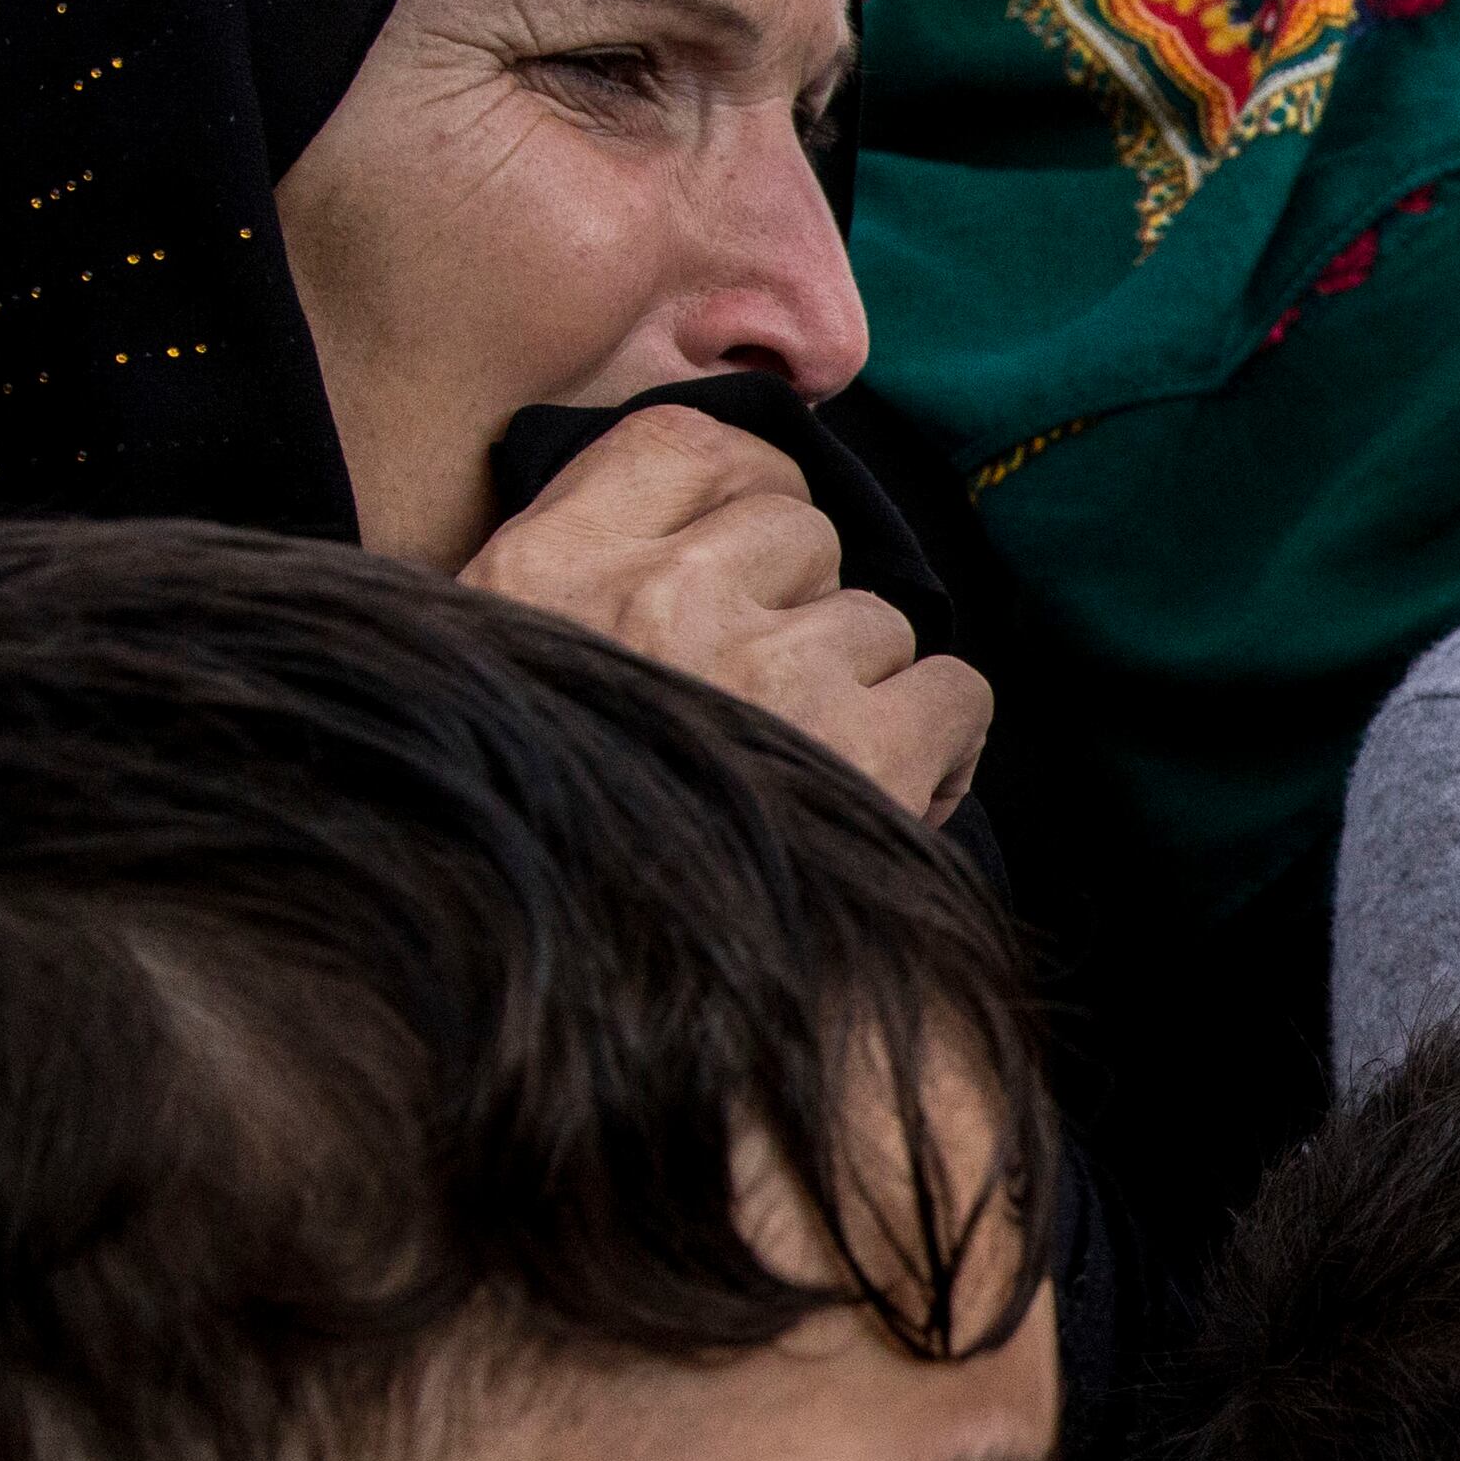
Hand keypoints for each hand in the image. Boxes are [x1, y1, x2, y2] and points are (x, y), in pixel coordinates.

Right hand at [460, 404, 991, 819]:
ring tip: (800, 783)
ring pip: (882, 623)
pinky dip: (937, 750)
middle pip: (801, 532)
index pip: (690, 442)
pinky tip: (874, 805)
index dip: (742, 496)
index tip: (742, 566)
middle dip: (801, 612)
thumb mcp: (504, 699)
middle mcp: (658, 597)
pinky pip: (955, 691)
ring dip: (864, 697)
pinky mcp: (869, 743)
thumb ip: (580, 599)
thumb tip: (713, 524)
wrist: (576, 1018)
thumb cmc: (546, 858)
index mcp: (543, 570)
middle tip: (759, 713)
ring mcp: (769, 665)